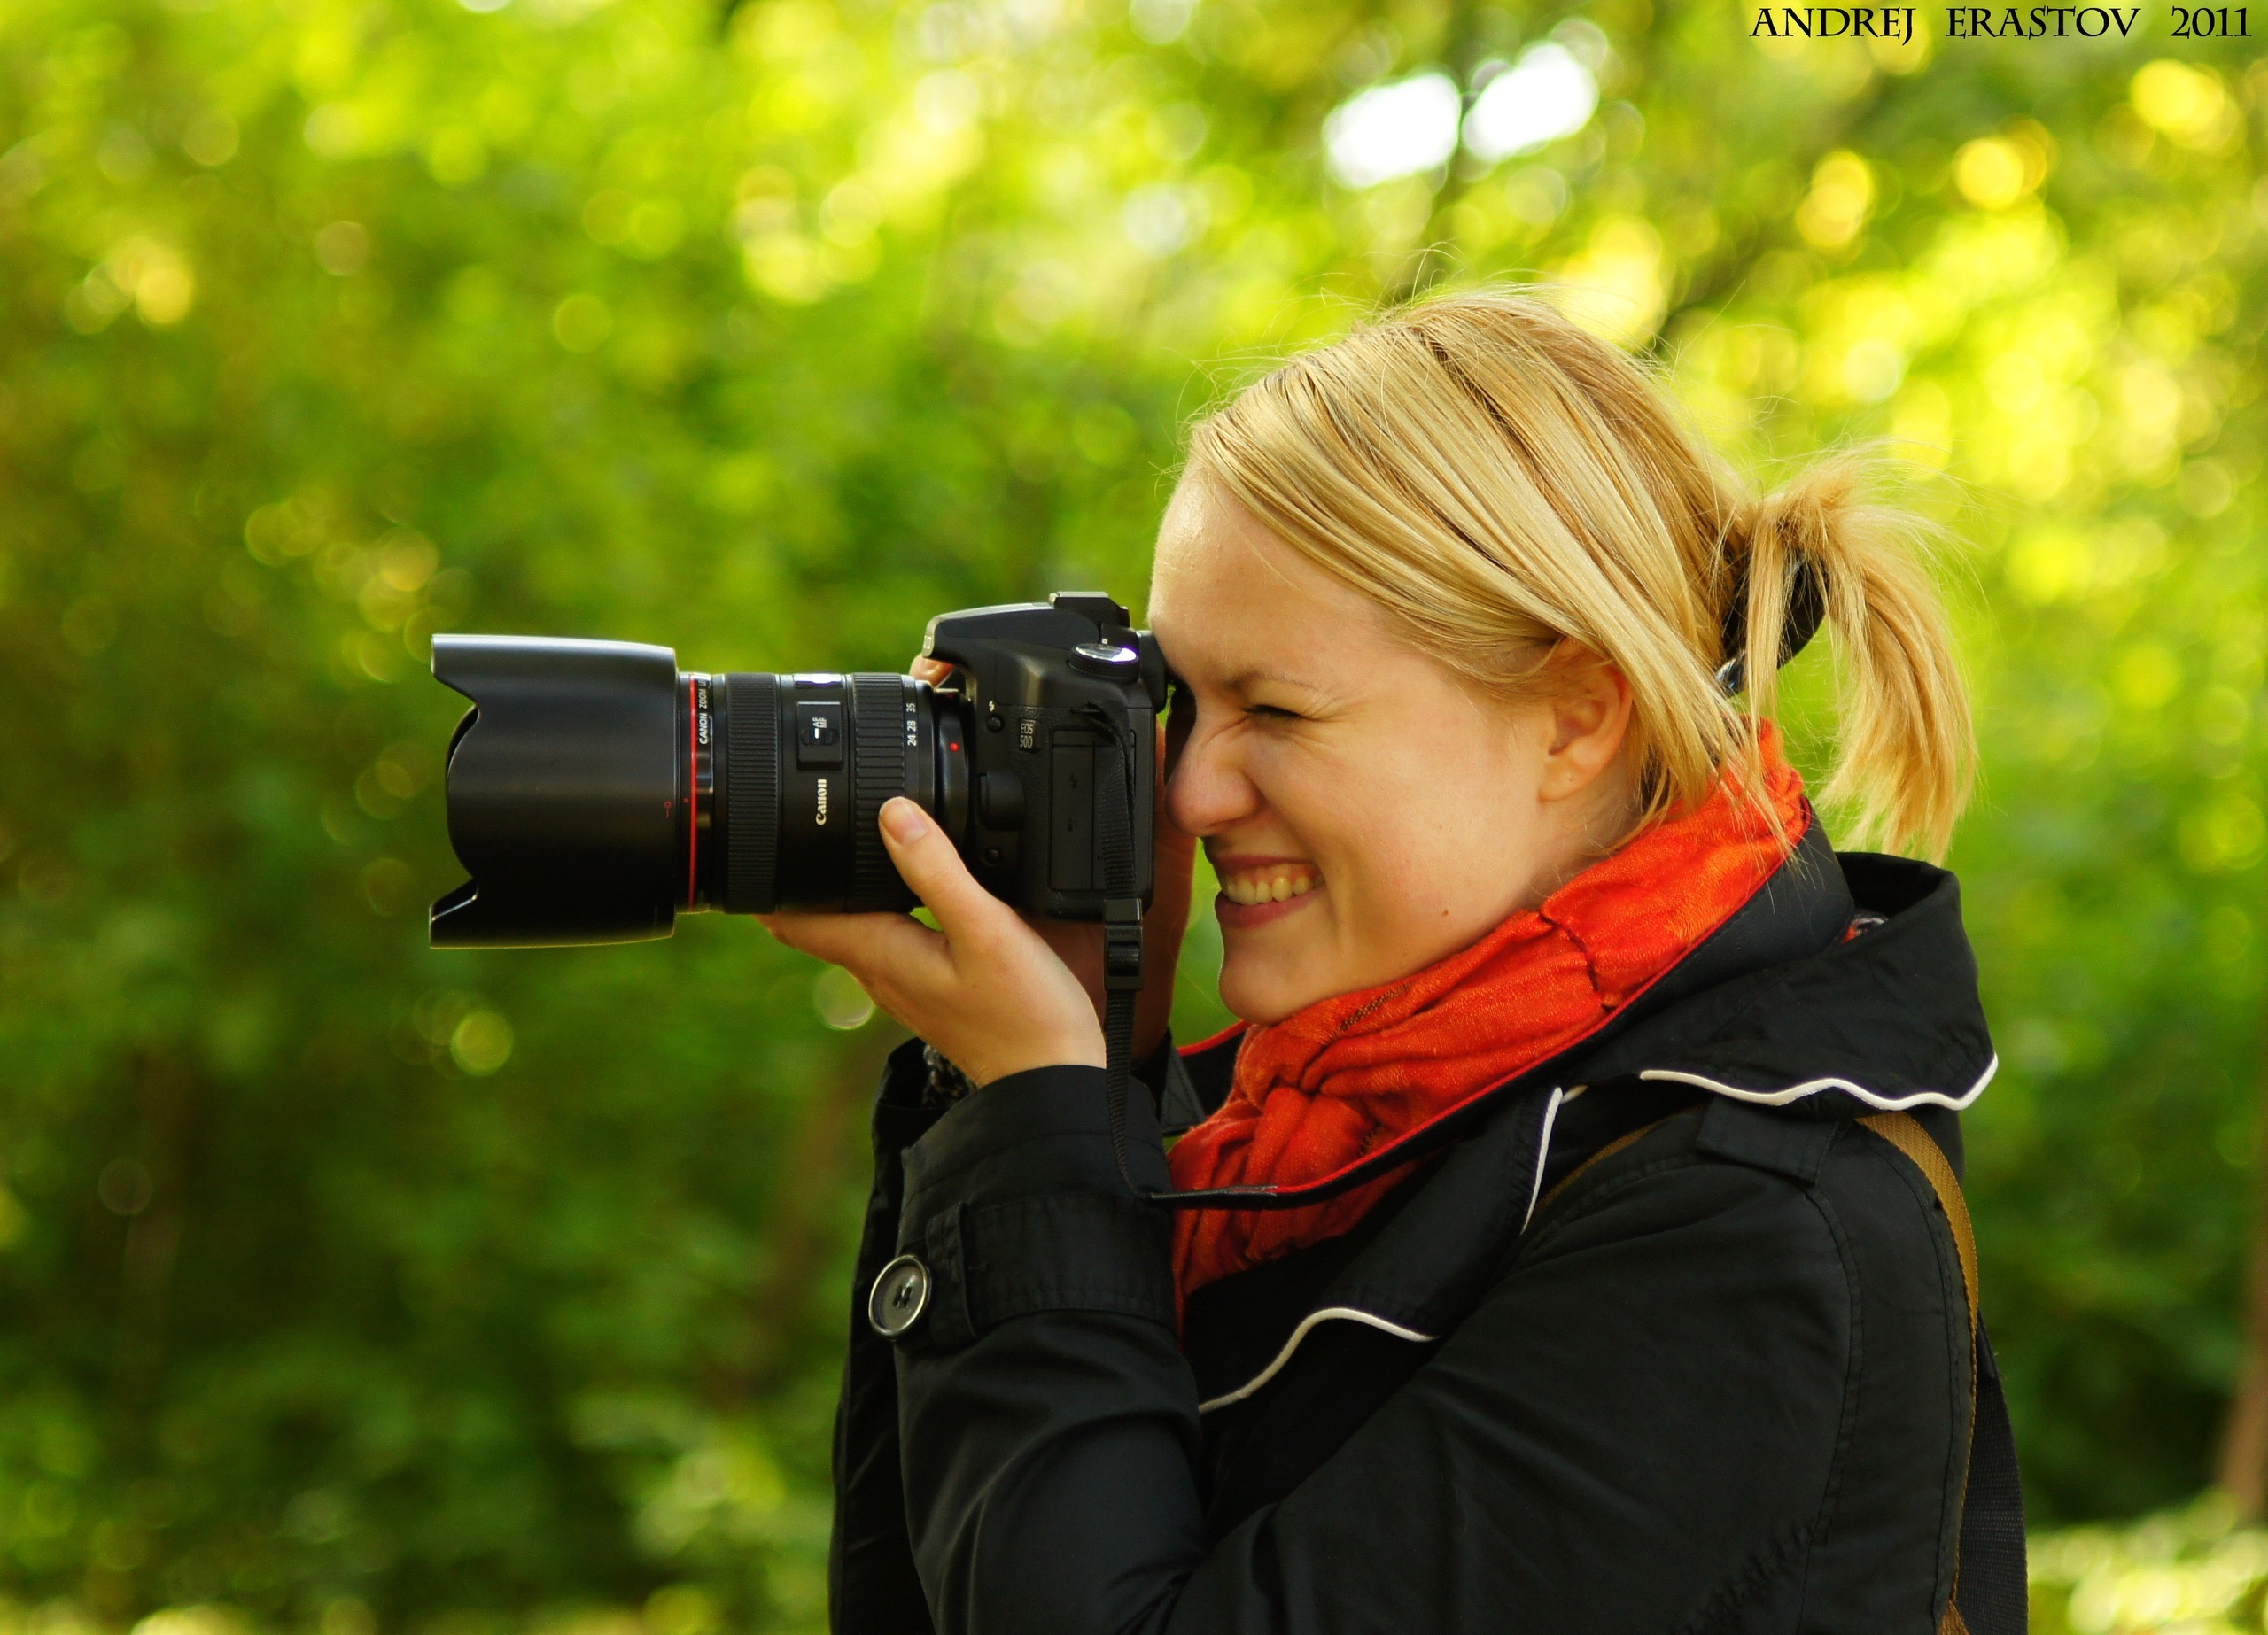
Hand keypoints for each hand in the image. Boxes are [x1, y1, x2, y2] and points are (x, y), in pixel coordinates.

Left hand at [760, 797, 1104, 1084]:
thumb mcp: (985, 929)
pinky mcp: (930, 988)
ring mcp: (903, 984)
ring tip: (842, 845)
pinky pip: (888, 939)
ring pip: (853, 928)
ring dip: (841, 891)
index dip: (766, 882)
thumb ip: (938, 870)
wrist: (1051, 1080)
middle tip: (794, 827)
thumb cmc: (1023, 1014)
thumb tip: (893, 813)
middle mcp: (879, 972)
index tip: (756, 842)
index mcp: (878, 953)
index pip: (793, 919)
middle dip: (800, 878)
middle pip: (818, 920)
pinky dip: (882, 907)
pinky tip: (908, 891)